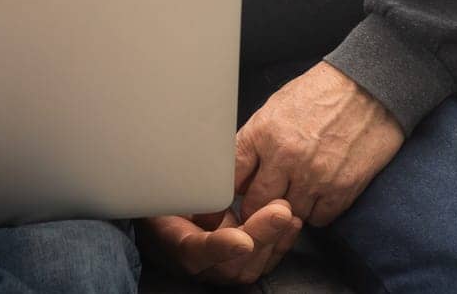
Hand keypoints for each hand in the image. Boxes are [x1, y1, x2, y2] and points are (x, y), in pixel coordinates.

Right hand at [138, 200, 302, 284]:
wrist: (164, 219)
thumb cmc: (164, 200)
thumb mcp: (167, 189)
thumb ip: (187, 190)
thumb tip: (215, 190)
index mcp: (173, 243)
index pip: (196, 252)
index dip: (221, 247)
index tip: (243, 241)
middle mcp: (198, 264)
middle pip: (231, 264)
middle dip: (260, 236)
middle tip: (280, 211)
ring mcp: (219, 268)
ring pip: (249, 267)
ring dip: (274, 240)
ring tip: (287, 211)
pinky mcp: (237, 263)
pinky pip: (260, 262)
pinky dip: (279, 243)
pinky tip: (292, 223)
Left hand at [235, 61, 405, 227]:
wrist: (370, 87)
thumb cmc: (322, 93)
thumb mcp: (276, 106)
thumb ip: (256, 140)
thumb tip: (239, 172)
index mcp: (264, 132)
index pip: (232, 177)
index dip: (232, 190)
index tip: (238, 194)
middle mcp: (286, 156)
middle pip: (256, 205)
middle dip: (257, 206)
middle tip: (265, 200)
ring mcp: (315, 176)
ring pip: (287, 216)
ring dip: (289, 209)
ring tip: (296, 191)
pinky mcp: (342, 189)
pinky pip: (318, 219)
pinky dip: (316, 211)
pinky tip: (318, 193)